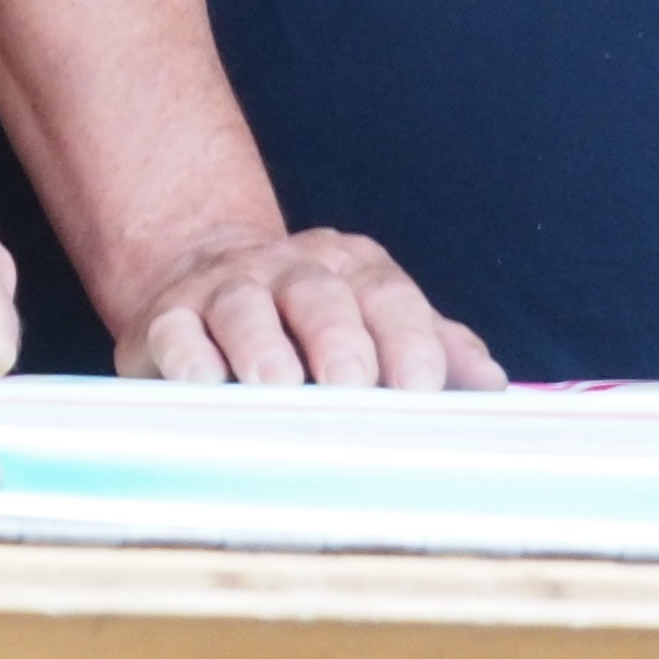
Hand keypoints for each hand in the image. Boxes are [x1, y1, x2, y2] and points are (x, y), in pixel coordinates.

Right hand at [118, 227, 498, 387]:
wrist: (203, 273)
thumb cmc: (311, 320)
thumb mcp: (377, 320)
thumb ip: (434, 347)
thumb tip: (491, 385)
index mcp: (352, 270)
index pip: (388, 297)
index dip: (409, 340)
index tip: (423, 388)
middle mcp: (288, 270)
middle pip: (318, 295)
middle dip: (338, 339)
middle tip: (352, 385)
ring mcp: (224, 289)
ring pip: (243, 308)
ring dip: (261, 346)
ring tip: (277, 385)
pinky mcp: (166, 317)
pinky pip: (175, 331)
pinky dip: (188, 356)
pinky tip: (204, 381)